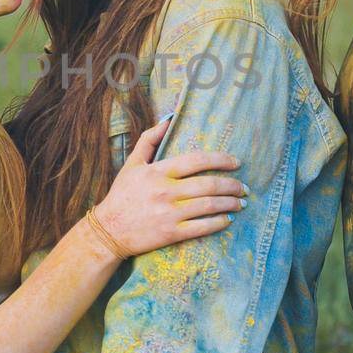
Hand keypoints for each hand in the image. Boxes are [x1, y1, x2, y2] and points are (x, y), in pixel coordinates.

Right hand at [85, 114, 244, 259]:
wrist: (108, 231)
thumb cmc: (121, 195)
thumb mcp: (132, 164)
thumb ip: (149, 140)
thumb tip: (168, 119)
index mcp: (158, 171)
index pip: (196, 160)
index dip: (221, 160)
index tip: (236, 162)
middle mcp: (166, 191)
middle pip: (209, 184)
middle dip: (232, 185)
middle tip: (244, 188)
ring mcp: (169, 213)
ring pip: (209, 206)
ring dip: (230, 204)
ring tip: (240, 203)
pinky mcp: (171, 233)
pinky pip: (202, 227)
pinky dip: (218, 222)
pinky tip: (227, 219)